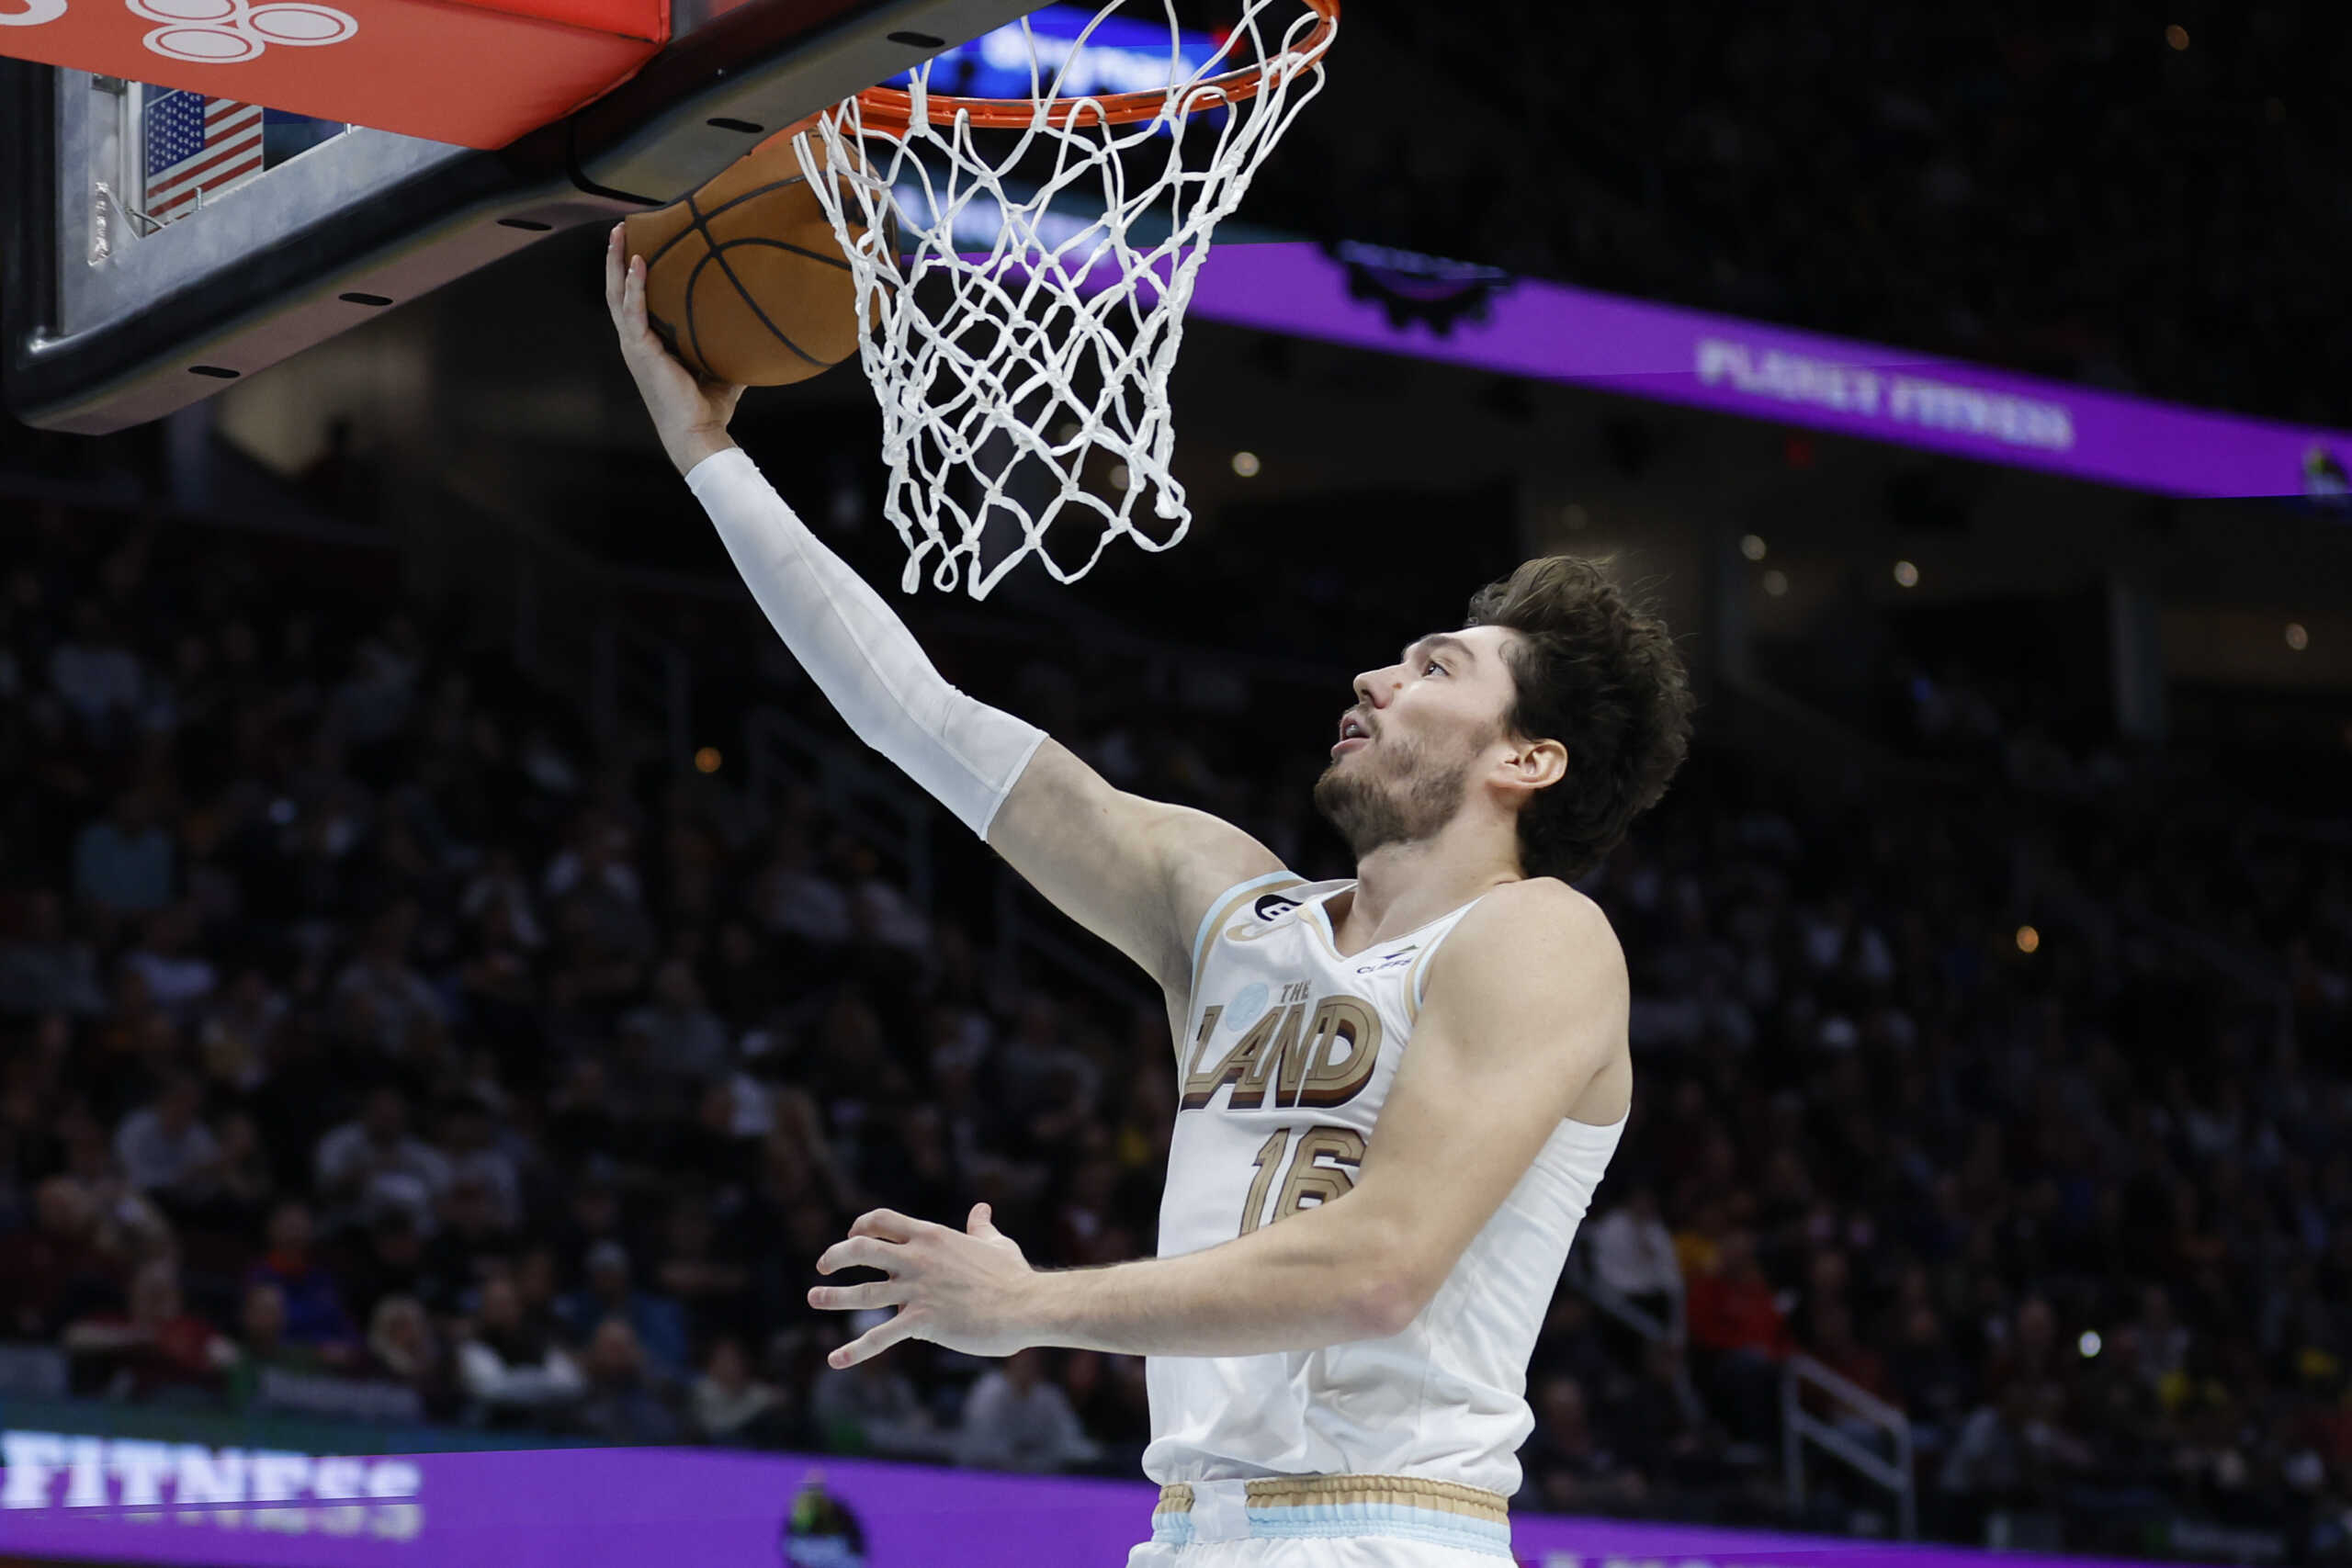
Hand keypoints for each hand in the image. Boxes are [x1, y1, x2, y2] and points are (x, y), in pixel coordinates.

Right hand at [603, 223, 745, 475]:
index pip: (635, 302)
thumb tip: (753, 328)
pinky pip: (633, 310)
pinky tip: (639, 262)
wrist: (699, 432)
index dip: (633, 275)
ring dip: (617, 262)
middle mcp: (636, 341)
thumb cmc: (706, 406)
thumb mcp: (720, 367)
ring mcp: (635, 345)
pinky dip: (635, 285)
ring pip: (618, 295)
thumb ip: (728, 345)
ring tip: (621, 233)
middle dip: (618, 258)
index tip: (639, 245)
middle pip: (619, 291)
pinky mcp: (640, 350)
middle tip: (622, 228)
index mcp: (650, 344)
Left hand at [811, 1204, 1036, 1367]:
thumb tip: (981, 1210)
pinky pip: (880, 1337)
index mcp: (932, 1236)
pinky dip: (855, 1350)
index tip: (851, 1236)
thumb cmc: (1014, 1275)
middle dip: (837, 1256)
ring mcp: (918, 1290)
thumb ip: (981, 1227)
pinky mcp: (922, 1321)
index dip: (862, 1226)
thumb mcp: (995, 1243)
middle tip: (823, 1267)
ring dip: (834, 1297)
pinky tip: (835, 1360)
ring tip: (815, 1298)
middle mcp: (918, 1259)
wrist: (1027, 1305)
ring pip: (863, 1293)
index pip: (883, 1221)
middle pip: (862, 1250)